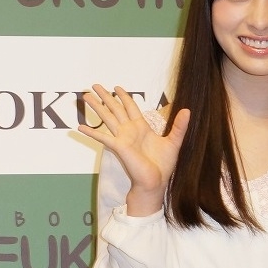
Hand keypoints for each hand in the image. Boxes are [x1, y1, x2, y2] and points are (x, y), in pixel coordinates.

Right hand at [78, 85, 189, 213]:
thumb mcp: (174, 142)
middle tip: (94, 85)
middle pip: (115, 109)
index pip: (130, 107)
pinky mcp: (119, 147)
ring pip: (107, 117)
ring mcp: (122, 138)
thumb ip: (179, 126)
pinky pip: (103, 137)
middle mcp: (130, 131)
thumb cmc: (163, 166)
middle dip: (105, 97)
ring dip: (96, 107)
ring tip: (85, 96)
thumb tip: (187, 110)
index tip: (116, 87)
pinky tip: (79, 127)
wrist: (156, 182)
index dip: (124, 96)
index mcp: (141, 128)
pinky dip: (91, 132)